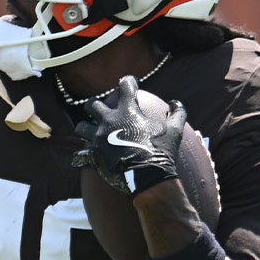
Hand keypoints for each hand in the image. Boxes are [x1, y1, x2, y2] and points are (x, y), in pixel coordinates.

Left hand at [72, 75, 185, 194]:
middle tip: (102, 110)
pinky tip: (92, 153)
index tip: (131, 83)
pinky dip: (86, 151)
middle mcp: (109, 120)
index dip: (129, 82)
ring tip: (92, 131)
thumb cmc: (160, 152)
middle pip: (92, 104)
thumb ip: (177, 114)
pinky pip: (82, 151)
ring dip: (86, 127)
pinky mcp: (93, 154)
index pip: (125, 85)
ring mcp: (98, 137)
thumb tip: (176, 103)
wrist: (146, 178)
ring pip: (82, 126)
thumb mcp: (174, 132)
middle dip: (95, 105)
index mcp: (128, 111)